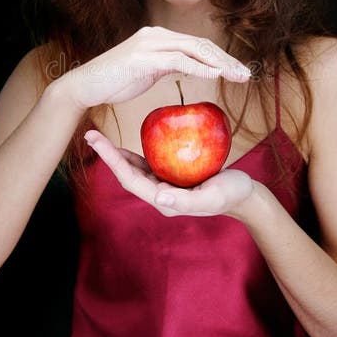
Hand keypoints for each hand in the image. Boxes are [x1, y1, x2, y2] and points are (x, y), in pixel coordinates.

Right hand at [64, 26, 250, 109]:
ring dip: (219, 63)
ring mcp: (148, 44)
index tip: (238, 72)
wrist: (84, 86)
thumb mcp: (147, 71)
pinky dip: (199, 67)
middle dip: (227, 59)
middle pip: (200, 44)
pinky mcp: (142, 57)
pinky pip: (178, 61)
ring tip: (237, 76)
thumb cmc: (114, 81)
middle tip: (246, 75)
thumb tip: (188, 68)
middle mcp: (155, 34)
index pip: (197, 44)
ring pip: (193, 49)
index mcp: (158, 37)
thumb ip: (167, 65)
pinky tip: (215, 75)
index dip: (221, 57)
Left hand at [84, 130, 254, 217]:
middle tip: (91, 134)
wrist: (245, 195)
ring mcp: (165, 185)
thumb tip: (159, 198)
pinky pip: (150, 163)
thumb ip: (186, 201)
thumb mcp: (212, 197)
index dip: (112, 161)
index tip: (98, 143)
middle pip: (127, 173)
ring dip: (117, 154)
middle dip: (108, 155)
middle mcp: (160, 194)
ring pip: (135, 168)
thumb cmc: (231, 195)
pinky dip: (137, 152)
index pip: (130, 179)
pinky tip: (132, 140)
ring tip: (101, 138)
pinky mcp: (173, 177)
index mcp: (163, 201)